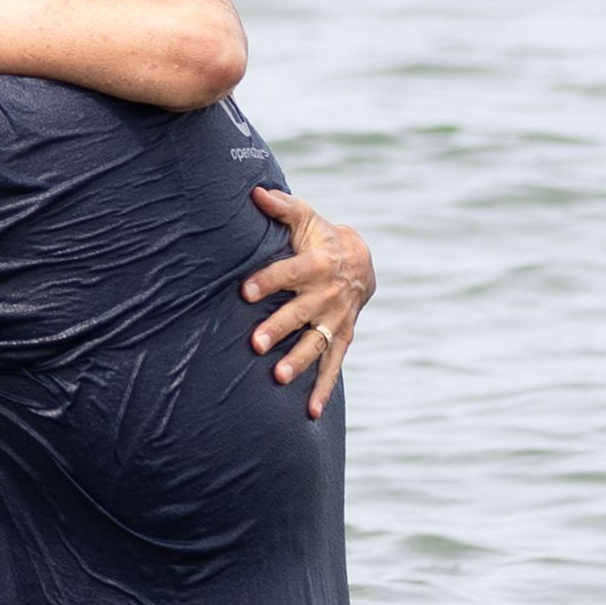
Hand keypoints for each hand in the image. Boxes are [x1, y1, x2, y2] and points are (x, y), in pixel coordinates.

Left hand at [241, 188, 376, 419]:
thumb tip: (255, 192)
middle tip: (255, 343)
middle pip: (299, 312)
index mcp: (316, 263)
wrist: (360, 261)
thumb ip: (281, 207)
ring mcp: (335, 319)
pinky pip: (333, 366)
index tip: (245, 291)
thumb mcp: (305, 218)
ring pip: (316, 342)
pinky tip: (310, 411)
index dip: (268, 281)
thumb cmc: (318, 238)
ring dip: (299, 361)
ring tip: (278, 377)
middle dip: (279, 328)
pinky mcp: (341, 338)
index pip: (288, 272)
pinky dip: (324, 389)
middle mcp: (327, 294)